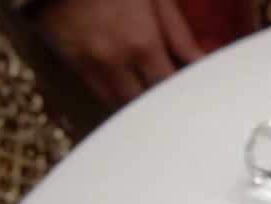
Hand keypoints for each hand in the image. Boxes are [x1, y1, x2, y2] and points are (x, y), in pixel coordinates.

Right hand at [38, 0, 203, 108]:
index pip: (167, 86)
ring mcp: (90, 65)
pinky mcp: (71, 63)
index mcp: (142, 43)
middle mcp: (115, 62)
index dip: (180, 94)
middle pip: (143, 102)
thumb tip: (199, 60)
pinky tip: (126, 90)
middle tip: (172, 102)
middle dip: (159, 103)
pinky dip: (113, 96)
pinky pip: (97, 92)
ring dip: (136, 104)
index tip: (190, 95)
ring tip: (149, 98)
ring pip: (118, 103)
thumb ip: (178, 33)